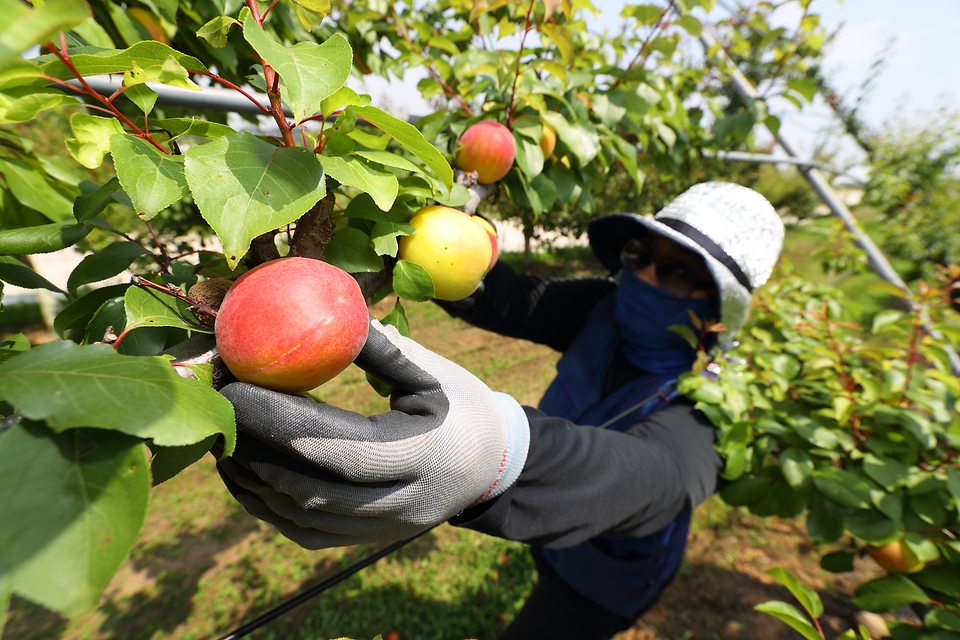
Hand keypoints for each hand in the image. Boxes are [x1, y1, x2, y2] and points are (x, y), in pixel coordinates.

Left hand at [216, 318, 529, 548]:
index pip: (335, 445)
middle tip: (217, 405)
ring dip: (251, 476)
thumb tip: (320, 315)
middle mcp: (401, 501)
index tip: (235, 385)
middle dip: (253, 445)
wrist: (490, 466)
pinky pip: (303, 531)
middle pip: (308, 486)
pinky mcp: (365, 542)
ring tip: (222, 432)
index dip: (278, 419)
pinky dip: (265, 503)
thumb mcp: (431, 371)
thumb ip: (378, 348)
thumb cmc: (460, 406)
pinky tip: (243, 470)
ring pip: (299, 514)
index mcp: (422, 453)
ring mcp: (383, 529)